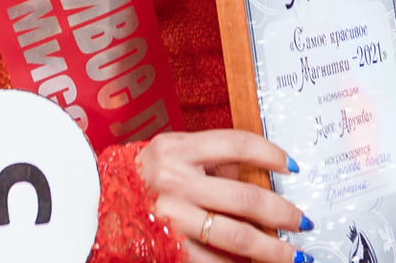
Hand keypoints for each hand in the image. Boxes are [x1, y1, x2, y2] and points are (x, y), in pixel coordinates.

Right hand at [136, 129, 311, 262]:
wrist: (93, 204)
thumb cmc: (139, 177)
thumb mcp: (171, 154)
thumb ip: (209, 160)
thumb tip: (257, 176)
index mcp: (178, 149)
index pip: (238, 145)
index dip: (271, 155)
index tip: (293, 166)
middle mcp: (175, 182)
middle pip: (246, 197)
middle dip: (283, 213)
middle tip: (302, 221)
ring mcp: (172, 218)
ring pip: (237, 236)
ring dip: (272, 249)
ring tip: (293, 254)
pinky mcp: (169, 248)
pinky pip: (214, 261)